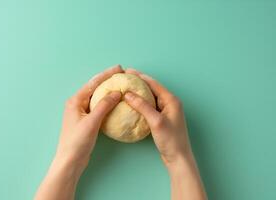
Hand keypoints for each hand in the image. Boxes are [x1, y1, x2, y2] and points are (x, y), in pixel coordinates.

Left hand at [56, 65, 122, 170]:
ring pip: (96, 96)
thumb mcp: (92, 122)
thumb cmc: (78, 141)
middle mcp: (77, 103)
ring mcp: (81, 112)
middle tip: (121, 73)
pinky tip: (114, 101)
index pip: (93, 83)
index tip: (119, 68)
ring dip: (107, 90)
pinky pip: (98, 106)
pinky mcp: (85, 120)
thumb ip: (104, 105)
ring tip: (119, 84)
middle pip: (94, 87)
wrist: (70, 160)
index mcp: (75, 101)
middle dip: (107, 79)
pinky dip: (106, 102)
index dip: (107, 75)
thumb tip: (116, 92)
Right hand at [124, 68, 206, 199]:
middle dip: (139, 82)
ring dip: (139, 93)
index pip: (153, 83)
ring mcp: (166, 111)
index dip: (140, 76)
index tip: (127, 71)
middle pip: (152, 88)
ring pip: (150, 97)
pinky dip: (141, 103)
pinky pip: (150, 106)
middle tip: (124, 79)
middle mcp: (170, 103)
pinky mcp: (162, 118)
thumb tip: (128, 94)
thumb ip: (143, 106)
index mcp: (171, 100)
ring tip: (126, 89)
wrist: (178, 158)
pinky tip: (132, 104)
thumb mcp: (156, 122)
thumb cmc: (170, 140)